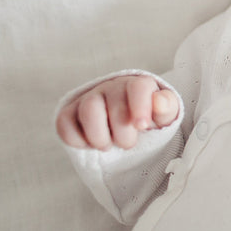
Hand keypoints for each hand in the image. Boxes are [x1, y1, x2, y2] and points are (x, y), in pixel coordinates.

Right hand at [55, 75, 178, 149]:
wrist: (125, 122)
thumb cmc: (148, 117)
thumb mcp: (163, 115)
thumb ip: (166, 107)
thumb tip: (160, 101)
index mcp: (137, 85)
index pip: (138, 87)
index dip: (140, 107)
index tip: (141, 126)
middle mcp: (111, 87)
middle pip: (112, 105)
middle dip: (122, 133)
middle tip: (128, 143)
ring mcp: (88, 98)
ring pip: (88, 111)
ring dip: (99, 136)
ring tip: (108, 146)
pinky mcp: (69, 112)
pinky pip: (64, 123)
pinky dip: (76, 140)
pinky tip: (89, 144)